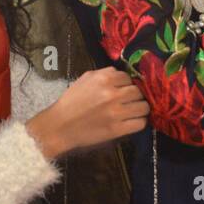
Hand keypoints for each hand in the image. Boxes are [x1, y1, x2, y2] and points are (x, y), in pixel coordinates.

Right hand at [25, 68, 147, 160]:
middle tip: (129, 101)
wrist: (60, 126)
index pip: (127, 77)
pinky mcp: (118, 129)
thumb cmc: (71, 101)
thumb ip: (104, 74)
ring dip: (140, 108)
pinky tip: (132, 121)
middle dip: (134, 95)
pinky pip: (140, 123)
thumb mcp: (85, 79)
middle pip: (137, 91)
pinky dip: (139, 121)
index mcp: (104, 79)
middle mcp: (112, 94)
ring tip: (133, 111)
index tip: (122, 90)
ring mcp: (116, 112)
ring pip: (143, 106)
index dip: (125, 84)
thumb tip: (122, 76)